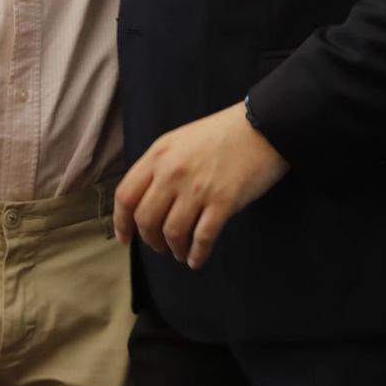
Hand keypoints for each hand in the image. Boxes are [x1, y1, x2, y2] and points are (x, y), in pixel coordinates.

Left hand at [113, 101, 288, 269]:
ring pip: (172, 233)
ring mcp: (198, 188)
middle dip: (150, 240)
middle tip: (160, 246)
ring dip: (174, 249)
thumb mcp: (179, 140)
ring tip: (180, 252)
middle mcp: (173, 172)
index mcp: (159, 154)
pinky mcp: (223, 201)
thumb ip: (159, 166)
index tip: (125, 238)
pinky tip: (197, 259)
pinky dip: (197, 254)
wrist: (263, 126)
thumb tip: (145, 201)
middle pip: (146, 219)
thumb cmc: (221, 134)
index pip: (126, 195)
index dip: (122, 222)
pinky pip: (202, 238)